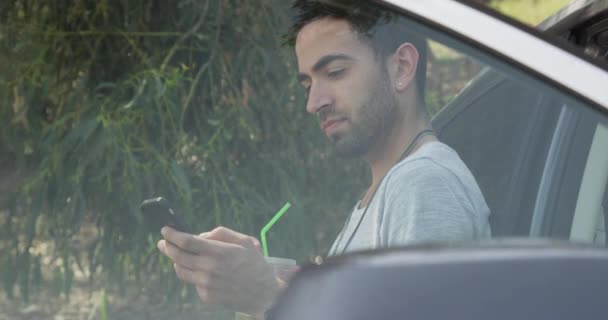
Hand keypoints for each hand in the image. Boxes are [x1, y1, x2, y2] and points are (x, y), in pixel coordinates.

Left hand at [157, 226, 280, 314]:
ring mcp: (207, 285)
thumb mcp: (245, 241)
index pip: (187, 242)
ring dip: (176, 261)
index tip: (165, 230)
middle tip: (163, 242)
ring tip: (179, 256)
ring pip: (181, 271)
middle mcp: (210, 269)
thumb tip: (200, 236)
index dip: (173, 235)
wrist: (264, 294)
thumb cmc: (255, 264)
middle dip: (167, 247)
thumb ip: (221, 234)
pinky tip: (204, 272)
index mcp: (220, 252)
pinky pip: (193, 283)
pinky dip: (194, 275)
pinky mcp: (207, 297)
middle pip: (178, 256)